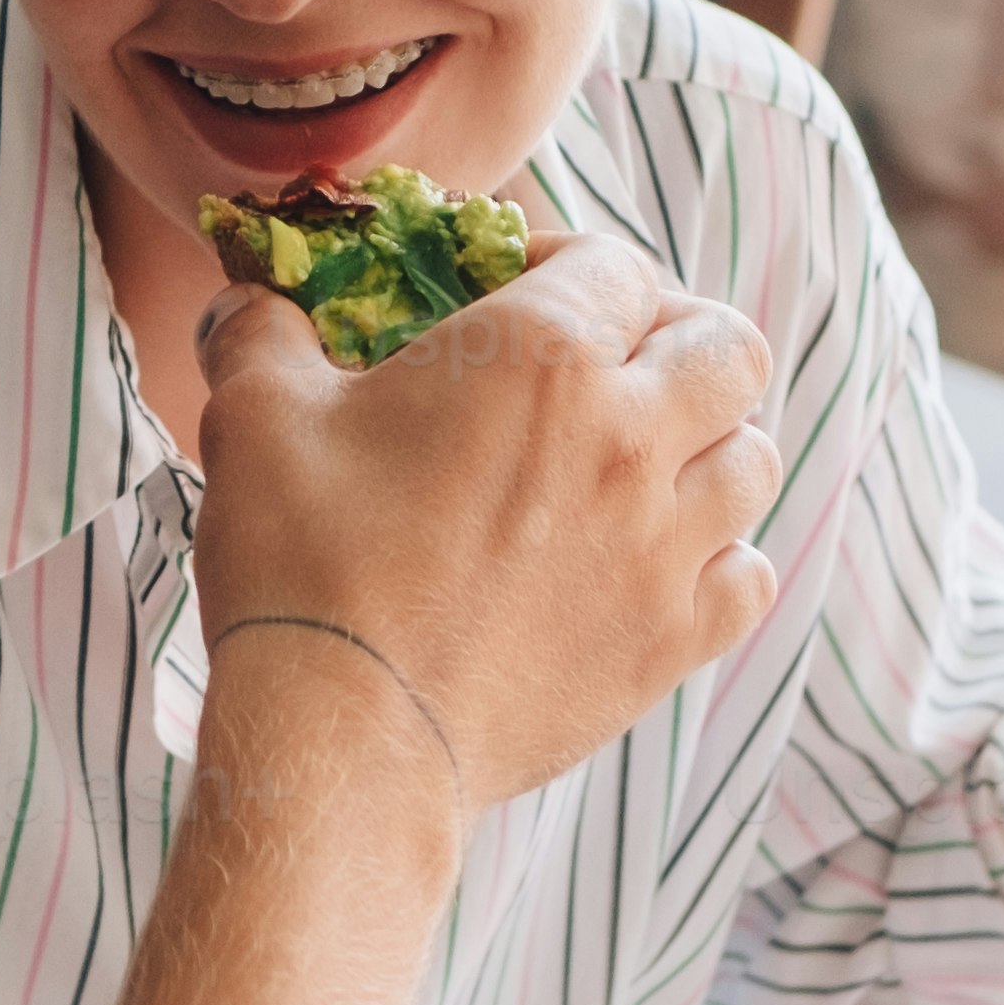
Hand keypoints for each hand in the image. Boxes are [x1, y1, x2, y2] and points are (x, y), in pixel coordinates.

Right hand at [193, 229, 779, 827]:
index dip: (570, 263)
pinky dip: (721, 557)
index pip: (616, 263)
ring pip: (753, 458)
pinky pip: (749, 575)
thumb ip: (261, 334)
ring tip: (643, 461)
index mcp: (542, 356)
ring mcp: (665, 547)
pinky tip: (659, 560)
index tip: (516, 292)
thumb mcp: (255, 417)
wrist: (347, 741)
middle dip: (678, 337)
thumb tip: (250, 302)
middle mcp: (629, 438)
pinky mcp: (671, 641)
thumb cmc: (302, 566)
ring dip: (708, 444)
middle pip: (729, 349)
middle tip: (613, 362)